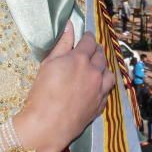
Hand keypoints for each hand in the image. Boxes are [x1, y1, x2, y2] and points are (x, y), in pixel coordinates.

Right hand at [15, 22, 114, 151]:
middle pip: (101, 56)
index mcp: (80, 59)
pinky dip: (103, 86)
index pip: (89, 41)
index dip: (87, 37)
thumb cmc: (42, 93)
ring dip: (103, 68)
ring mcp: (100, 90)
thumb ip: (62, 44)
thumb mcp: (48, 64)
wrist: (47, 126)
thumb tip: (69, 26)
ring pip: (109, 73)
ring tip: (95, 69)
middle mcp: (94, 72)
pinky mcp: (100, 105)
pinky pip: (107, 91)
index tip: (85, 36)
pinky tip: (96, 87)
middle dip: (96, 50)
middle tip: (90, 51)